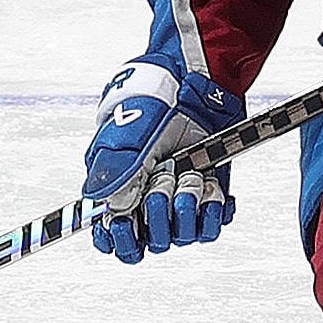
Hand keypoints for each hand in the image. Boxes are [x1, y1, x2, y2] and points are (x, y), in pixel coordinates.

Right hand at [81, 61, 243, 262]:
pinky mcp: (208, 194)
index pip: (112, 238)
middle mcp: (147, 201)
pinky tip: (210, 186)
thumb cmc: (153, 102)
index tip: (127, 224)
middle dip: (158, 212)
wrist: (194, 81)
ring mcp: (179, 200)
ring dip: (188, 206)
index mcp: (117, 190)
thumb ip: (114, 174)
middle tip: (164, 179)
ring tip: (191, 174)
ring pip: (183, 235)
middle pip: (152, 241)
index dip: (120, 239)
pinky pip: (212, 225)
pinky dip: (214, 210)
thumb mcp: (124, 135)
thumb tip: (108, 210)